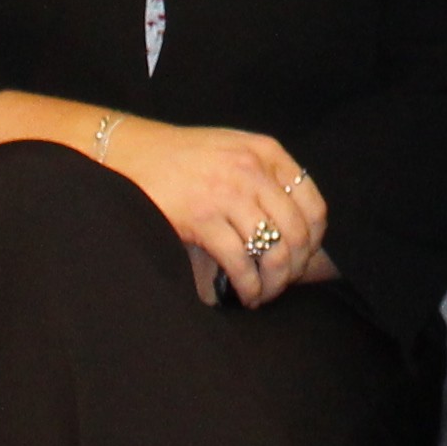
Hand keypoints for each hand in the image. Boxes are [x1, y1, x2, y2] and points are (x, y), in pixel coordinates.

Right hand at [96, 116, 321, 307]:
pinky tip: (243, 295)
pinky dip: (248, 286)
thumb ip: (265, 177)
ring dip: (272, 283)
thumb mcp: (234, 150)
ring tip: (261, 294)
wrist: (132, 153)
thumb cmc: (183, 158)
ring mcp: (228, 193)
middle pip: (298, 233)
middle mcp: (253, 170)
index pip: (314, 205)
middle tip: (281, 283)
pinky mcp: (202, 217)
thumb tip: (296, 229)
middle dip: (294, 268)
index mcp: (267, 153)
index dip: (314, 240)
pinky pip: (240, 263)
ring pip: (273, 252)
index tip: (302, 258)